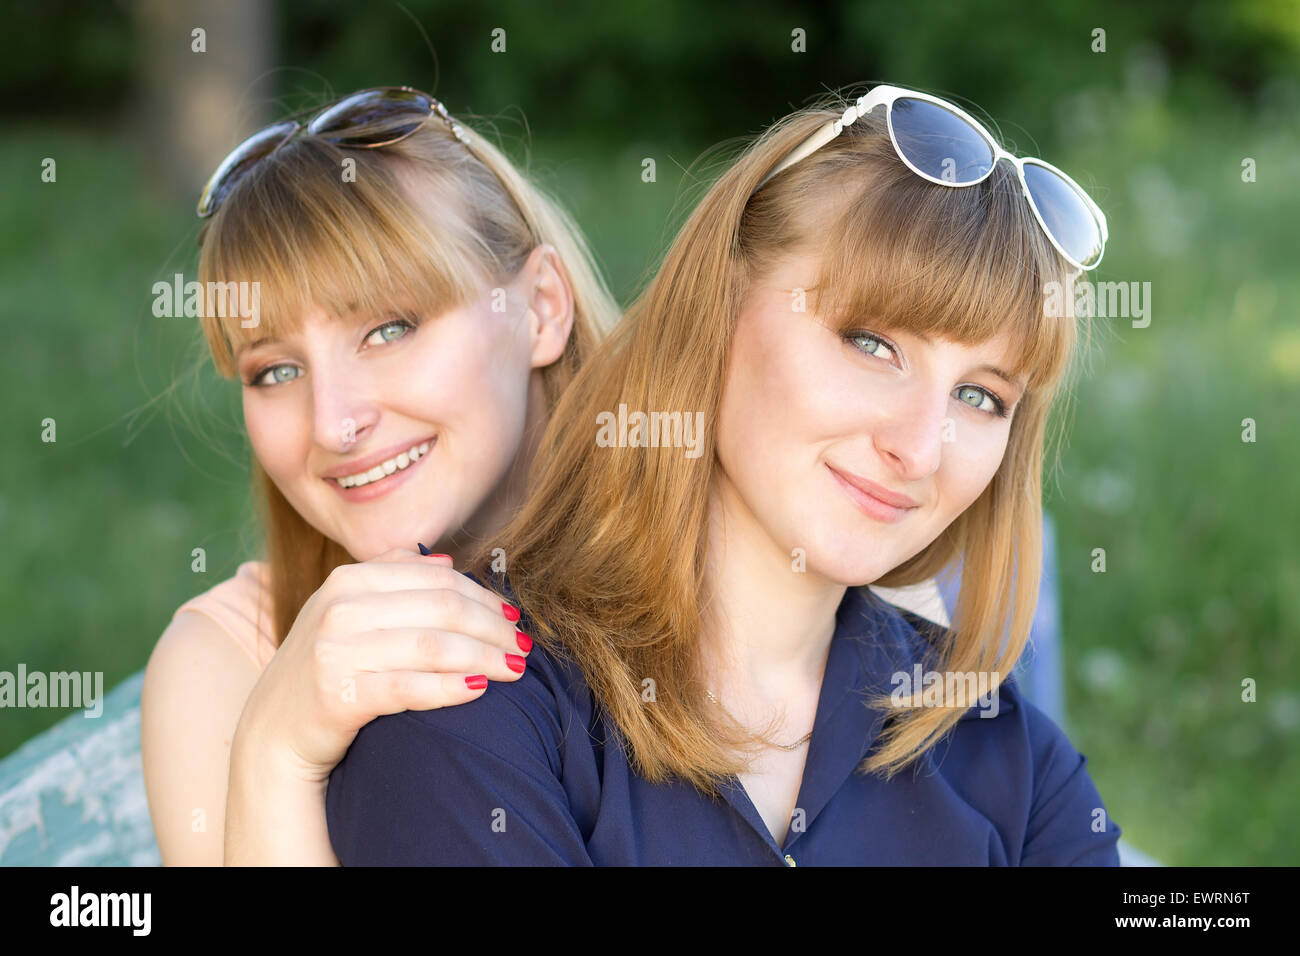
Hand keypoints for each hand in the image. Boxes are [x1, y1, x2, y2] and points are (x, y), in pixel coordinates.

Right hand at [231, 547, 529, 783]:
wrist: (273, 732)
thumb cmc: (326, 670)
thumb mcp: (348, 613)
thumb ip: (393, 580)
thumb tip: (450, 562)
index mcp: (350, 579)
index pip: (439, 581)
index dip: (485, 598)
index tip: (516, 618)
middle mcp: (340, 606)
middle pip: (442, 609)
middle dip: (493, 627)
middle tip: (525, 647)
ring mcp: (337, 649)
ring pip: (433, 645)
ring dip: (484, 657)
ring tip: (515, 670)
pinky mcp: (339, 693)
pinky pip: (410, 687)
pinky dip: (451, 687)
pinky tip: (479, 690)